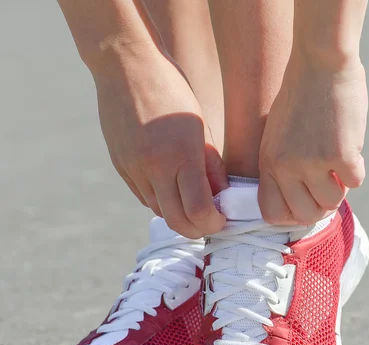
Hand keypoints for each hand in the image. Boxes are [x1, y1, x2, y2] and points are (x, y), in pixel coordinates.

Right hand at [94, 50, 226, 236]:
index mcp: (181, 155)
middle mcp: (154, 167)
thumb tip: (221, 197)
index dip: (214, 223)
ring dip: (179, 213)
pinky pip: (143, 196)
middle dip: (198, 229)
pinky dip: (161, 199)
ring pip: (159, 211)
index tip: (222, 217)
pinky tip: (171, 185)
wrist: (125, 66)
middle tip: (211, 220)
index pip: (199, 211)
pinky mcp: (120, 167)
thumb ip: (212, 166)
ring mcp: (133, 169)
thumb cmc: (172, 91)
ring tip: (193, 199)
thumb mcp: (201, 126)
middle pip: (177, 222)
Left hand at [258, 55, 366, 224]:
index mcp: (268, 162)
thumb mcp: (277, 134)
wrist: (321, 62)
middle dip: (321, 205)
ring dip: (341, 186)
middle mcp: (286, 167)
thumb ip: (283, 167)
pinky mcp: (341, 154)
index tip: (306, 201)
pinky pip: (355, 181)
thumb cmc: (301, 95)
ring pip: (333, 201)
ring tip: (339, 161)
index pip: (272, 213)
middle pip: (306, 215)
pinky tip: (351, 145)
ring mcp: (312, 162)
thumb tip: (304, 199)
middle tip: (330, 185)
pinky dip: (357, 167)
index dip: (292, 214)